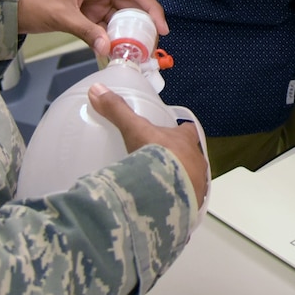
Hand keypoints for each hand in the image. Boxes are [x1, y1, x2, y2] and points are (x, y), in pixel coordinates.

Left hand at [17, 0, 167, 58]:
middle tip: (151, 44)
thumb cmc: (36, 1)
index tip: (160, 26)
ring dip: (129, 34)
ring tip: (138, 52)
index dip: (150, 6)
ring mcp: (94, 5)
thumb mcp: (62, 16)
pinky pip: (107, 28)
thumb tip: (108, 48)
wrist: (15, 7)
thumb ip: (86, 31)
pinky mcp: (88, 17)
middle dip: (143, 23)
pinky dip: (114, 39)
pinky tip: (119, 52)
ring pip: (121, 18)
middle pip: (131, 4)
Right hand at [89, 84, 207, 204]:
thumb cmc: (157, 156)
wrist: (169, 193)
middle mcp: (197, 160)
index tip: (168, 136)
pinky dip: (177, 201)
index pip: (187, 131)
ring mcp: (199, 183)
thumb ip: (118, 111)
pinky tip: (161, 205)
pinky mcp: (195, 204)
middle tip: (159, 164)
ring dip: (178, 181)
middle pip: (190, 156)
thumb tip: (96, 89)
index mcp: (185, 140)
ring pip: (190, 179)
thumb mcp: (134, 129)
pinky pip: (187, 200)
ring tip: (158, 187)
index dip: (179, 132)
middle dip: (178, 159)